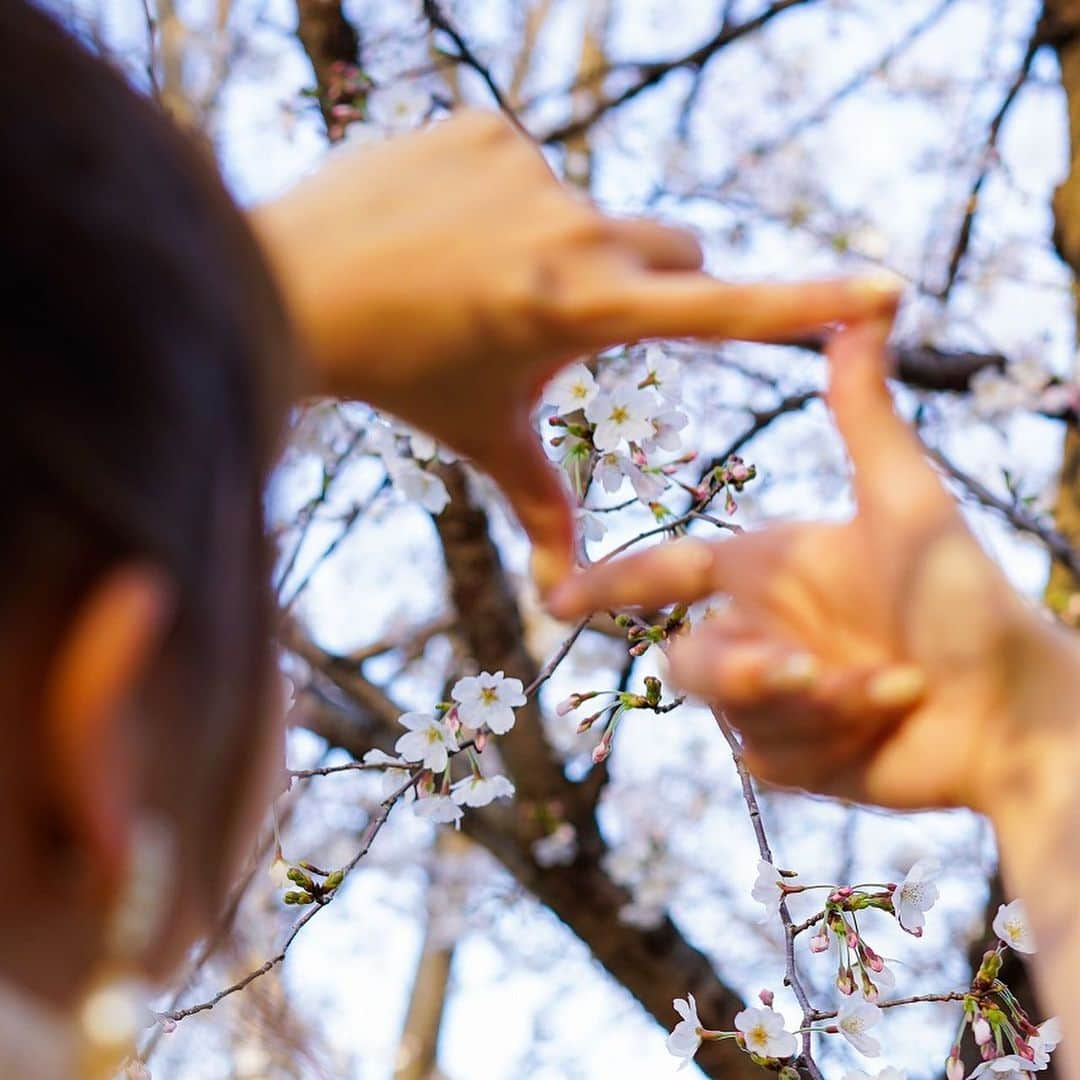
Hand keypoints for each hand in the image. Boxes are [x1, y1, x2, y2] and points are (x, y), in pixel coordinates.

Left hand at [254, 109, 902, 589]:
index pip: (718, 308)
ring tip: (480, 279)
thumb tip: (566, 601)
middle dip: (655, 286)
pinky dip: (512, 202)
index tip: (886, 291)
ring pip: (595, 212)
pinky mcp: (485, 124)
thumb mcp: (484, 440)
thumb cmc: (399, 377)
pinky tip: (447, 230)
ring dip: (566, 247)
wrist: (290, 288)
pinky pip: (534, 167)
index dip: (807, 304)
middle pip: (675, 249)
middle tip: (574, 317)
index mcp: (580, 308)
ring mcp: (526, 164)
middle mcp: (569, 226)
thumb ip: (542, 509)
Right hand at [548, 319, 1079, 812]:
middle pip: (688, 657)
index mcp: (765, 570)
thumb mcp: (909, 503)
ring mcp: (773, 701)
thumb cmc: (968, 598)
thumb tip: (869, 305)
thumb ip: (864, 413)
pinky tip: (892, 715)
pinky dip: (835, 736)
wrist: (1018, 707)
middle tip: (798, 672)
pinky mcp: (791, 758)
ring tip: (894, 685)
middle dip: (740, 666)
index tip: (557, 595)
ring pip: (731, 710)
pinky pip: (770, 752)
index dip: (609, 583)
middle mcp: (759, 632)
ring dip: (815, 702)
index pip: (666, 572)